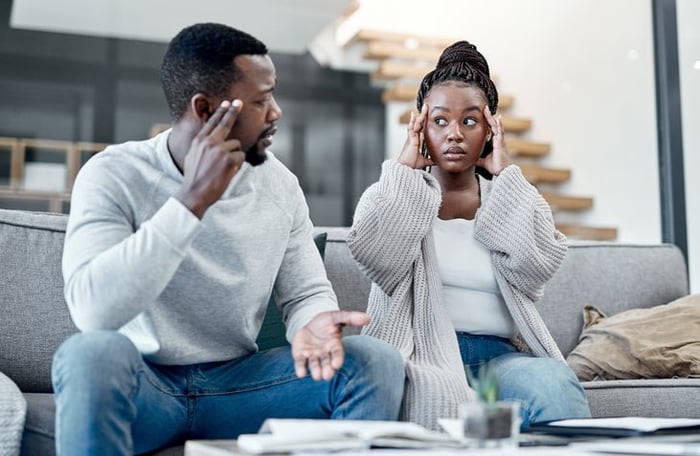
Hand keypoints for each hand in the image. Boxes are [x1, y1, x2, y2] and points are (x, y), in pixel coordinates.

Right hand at [175, 100, 245, 217]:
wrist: (194, 193)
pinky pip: (240, 156)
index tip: (227, 103)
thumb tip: (207, 139)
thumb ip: (201, 146)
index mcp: (199, 141)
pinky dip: (237, 165)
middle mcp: (209, 142)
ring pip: (236, 145)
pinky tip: (227, 172)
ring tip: (223, 168)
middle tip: (239, 102)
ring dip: (234, 156)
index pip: (212, 122)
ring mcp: (219, 150)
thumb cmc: (194, 178)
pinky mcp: (229, 159)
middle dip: (232, 111)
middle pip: (225, 123)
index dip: (220, 112)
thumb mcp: (192, 156)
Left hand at [292, 310, 370, 380]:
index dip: (337, 359)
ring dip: (315, 370)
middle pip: (326, 363)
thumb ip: (350, 318)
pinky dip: (301, 368)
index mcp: (334, 345)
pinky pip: (301, 363)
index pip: (337, 354)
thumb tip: (368, 318)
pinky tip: (300, 374)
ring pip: (314, 365)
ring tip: (317, 376)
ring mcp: (312, 355)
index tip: (337, 365)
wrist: (308, 322)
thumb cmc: (325, 322)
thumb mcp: (336, 317)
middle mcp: (324, 353)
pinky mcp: (300, 355)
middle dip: (327, 369)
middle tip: (327, 376)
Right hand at [397, 104, 433, 169]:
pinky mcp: (410, 140)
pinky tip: (415, 116)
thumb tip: (436, 161)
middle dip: (422, 115)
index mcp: (415, 141)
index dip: (423, 122)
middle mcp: (412, 138)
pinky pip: (412, 129)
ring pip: (415, 124)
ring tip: (423, 108)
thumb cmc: (411, 165)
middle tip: (426, 107)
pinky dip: (413, 122)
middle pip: (418, 124)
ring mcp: (411, 138)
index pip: (420, 129)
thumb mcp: (424, 161)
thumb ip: (429, 160)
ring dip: (419, 116)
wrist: (406, 169)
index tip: (425, 116)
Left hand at [478, 106, 511, 175]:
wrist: (502, 172)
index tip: (482, 115)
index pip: (489, 130)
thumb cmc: (495, 167)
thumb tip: (470, 158)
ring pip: (495, 126)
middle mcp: (497, 139)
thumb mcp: (482, 161)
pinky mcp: (501, 142)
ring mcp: (500, 140)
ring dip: (491, 117)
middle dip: (488, 117)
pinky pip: (500, 131)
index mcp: (494, 143)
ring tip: (487, 109)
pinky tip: (498, 117)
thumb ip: (477, 157)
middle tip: (484, 108)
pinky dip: (499, 124)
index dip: (486, 123)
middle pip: (492, 125)